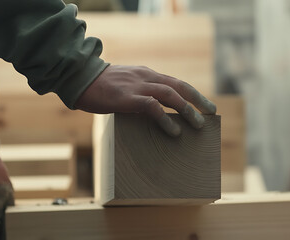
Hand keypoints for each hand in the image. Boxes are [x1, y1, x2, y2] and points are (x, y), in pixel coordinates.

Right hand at [75, 65, 216, 135]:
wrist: (78, 77)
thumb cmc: (99, 86)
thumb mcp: (124, 85)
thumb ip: (139, 93)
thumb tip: (153, 112)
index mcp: (146, 74)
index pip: (175, 82)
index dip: (191, 93)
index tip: (203, 104)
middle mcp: (145, 77)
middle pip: (178, 86)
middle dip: (197, 100)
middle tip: (211, 112)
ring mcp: (137, 86)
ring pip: (170, 95)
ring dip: (187, 109)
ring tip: (198, 125)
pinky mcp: (126, 98)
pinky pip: (152, 107)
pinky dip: (166, 118)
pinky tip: (174, 131)